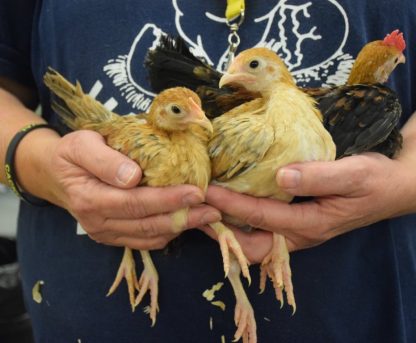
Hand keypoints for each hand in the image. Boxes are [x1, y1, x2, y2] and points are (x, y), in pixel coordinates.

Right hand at [40, 130, 221, 249]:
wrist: (57, 174)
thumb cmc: (72, 154)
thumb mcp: (81, 145)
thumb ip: (104, 160)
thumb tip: (132, 177)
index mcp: (90, 199)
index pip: (135, 203)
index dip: (167, 200)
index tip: (196, 192)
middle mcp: (98, 223)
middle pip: (146, 224)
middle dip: (183, 217)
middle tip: (213, 210)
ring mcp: (106, 234)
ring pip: (149, 236)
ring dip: (180, 228)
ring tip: (208, 217)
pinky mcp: (113, 238)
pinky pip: (144, 242)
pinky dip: (167, 234)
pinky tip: (186, 223)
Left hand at [206, 153, 415, 253]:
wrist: (392, 186)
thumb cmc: (375, 180)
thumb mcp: (353, 175)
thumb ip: (319, 177)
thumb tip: (280, 176)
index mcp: (310, 224)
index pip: (261, 217)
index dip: (231, 204)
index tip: (207, 190)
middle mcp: (299, 234)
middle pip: (252, 247)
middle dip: (222, 233)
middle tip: (197, 213)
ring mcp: (296, 231)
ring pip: (255, 241)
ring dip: (229, 228)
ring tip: (205, 210)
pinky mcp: (296, 222)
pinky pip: (263, 229)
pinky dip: (242, 220)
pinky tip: (230, 203)